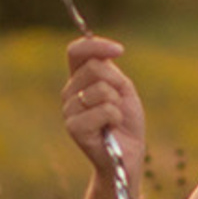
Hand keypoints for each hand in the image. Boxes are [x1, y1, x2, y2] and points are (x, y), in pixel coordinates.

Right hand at [62, 33, 144, 173]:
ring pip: (101, 89)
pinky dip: (116, 117)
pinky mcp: (74, 128)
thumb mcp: (122, 88)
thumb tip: (103, 56)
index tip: (119, 50)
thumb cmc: (126, 121)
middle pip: (94, 67)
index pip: (76, 51)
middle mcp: (69, 92)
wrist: (128, 153)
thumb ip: (109, 69)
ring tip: (114, 118)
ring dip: (117, 103)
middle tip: (118, 102)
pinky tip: (111, 128)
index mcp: (78, 79)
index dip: (96, 45)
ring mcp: (69, 110)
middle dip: (116, 83)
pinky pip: (104, 109)